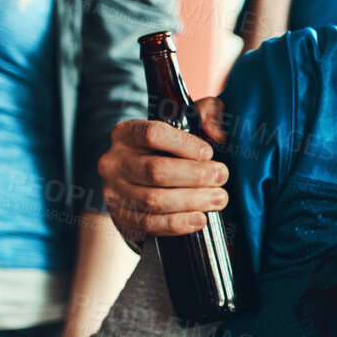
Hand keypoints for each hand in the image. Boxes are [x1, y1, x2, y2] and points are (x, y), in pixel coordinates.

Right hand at [98, 97, 228, 238]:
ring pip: (153, 200)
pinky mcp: (121, 217)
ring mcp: (114, 191)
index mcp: (126, 132)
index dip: (184, 144)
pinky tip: (200, 219)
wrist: (150, 178)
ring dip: (192, 201)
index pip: (153, 134)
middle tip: (222, 177)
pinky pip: (149, 224)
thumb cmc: (175, 146)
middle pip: (155, 171)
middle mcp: (114, 161)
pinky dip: (178, 224)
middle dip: (195, 175)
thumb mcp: (190, 120)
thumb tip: (216, 132)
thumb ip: (208, 112)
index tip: (209, 153)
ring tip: (219, 198)